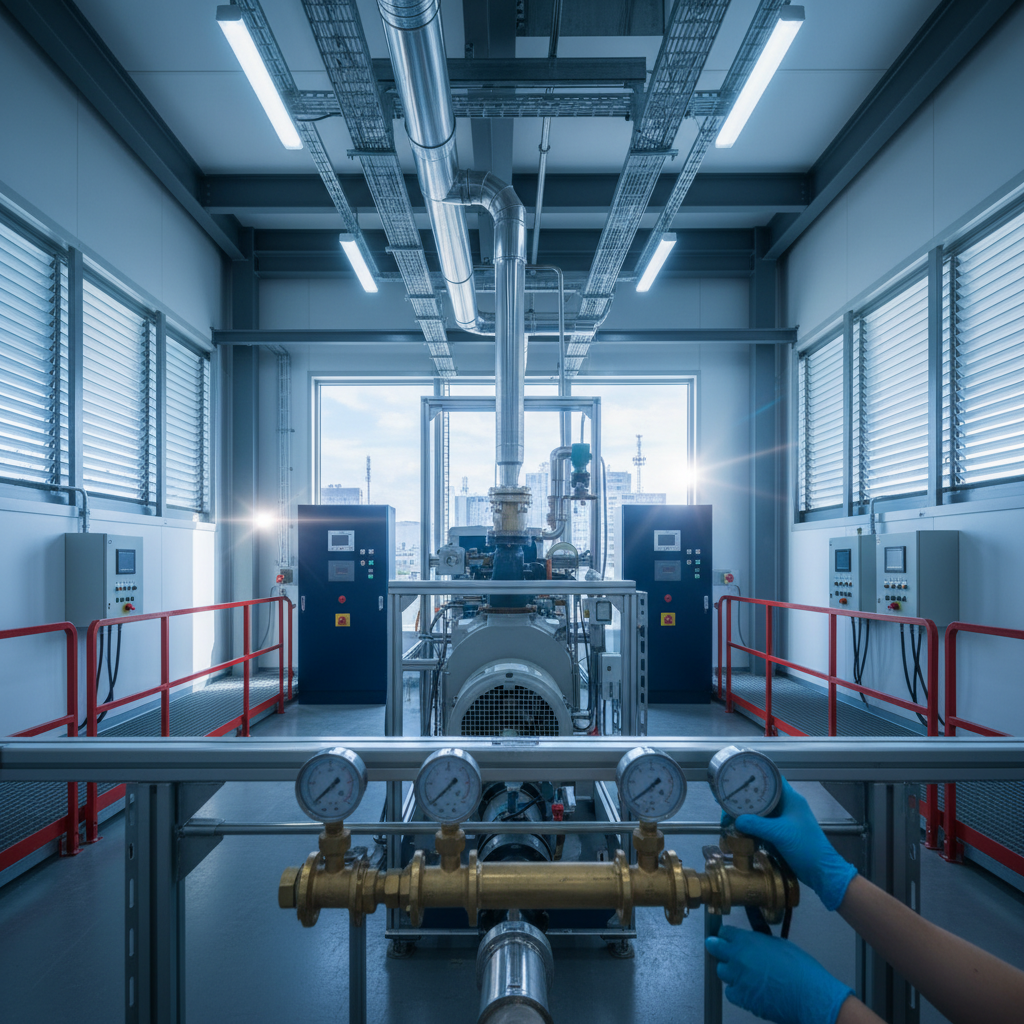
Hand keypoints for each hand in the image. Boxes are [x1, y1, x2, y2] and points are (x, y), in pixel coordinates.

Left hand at [706, 925, 852, 1023]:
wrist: (809, 996)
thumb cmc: (800, 969)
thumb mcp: (778, 944)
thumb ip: (758, 942)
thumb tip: (751, 943)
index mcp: (747, 941)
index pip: (724, 933)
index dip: (725, 936)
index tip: (726, 938)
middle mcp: (738, 958)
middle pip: (715, 949)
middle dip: (718, 949)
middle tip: (722, 951)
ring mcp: (738, 979)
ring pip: (722, 971)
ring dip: (730, 971)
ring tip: (744, 974)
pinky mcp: (742, 998)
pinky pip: (730, 992)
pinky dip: (736, 990)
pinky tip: (748, 989)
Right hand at [735, 778, 856, 910]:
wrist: (821, 872)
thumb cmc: (806, 847)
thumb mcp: (780, 834)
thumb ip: (757, 825)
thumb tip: (735, 820)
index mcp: (790, 798)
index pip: (771, 779)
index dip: (754, 776)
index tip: (736, 778)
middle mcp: (786, 806)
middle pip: (762, 796)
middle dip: (744, 799)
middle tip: (727, 801)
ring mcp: (783, 820)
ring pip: (760, 812)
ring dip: (746, 815)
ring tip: (729, 817)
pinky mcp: (781, 834)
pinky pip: (762, 826)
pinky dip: (751, 828)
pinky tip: (739, 832)